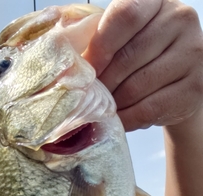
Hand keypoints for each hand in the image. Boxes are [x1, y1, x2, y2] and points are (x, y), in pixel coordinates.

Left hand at [83, 0, 202, 131]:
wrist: (175, 83)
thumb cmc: (139, 58)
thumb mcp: (121, 40)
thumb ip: (99, 42)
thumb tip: (70, 65)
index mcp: (156, 0)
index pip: (125, 16)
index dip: (101, 46)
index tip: (87, 69)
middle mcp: (180, 19)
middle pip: (129, 56)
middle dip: (104, 82)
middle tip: (90, 97)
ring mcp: (192, 52)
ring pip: (137, 86)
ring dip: (113, 103)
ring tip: (103, 108)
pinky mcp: (194, 86)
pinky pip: (150, 108)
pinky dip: (127, 118)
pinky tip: (118, 119)